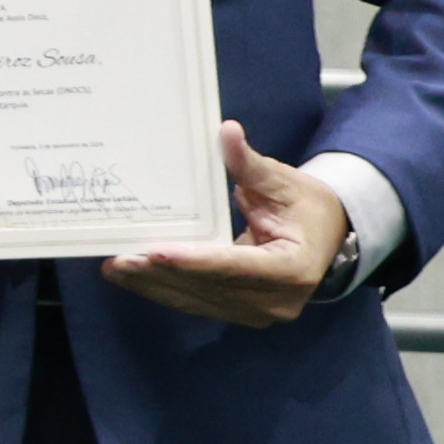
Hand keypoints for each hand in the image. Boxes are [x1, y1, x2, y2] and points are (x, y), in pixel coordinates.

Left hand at [105, 124, 357, 327]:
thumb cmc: (306, 205)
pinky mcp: (243, 311)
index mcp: (292, 268)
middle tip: (119, 259)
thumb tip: (227, 132)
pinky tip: (135, 279)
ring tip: (116, 269)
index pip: (235, 267)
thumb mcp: (283, 181)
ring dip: (155, 286)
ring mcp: (259, 312)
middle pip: (211, 288)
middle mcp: (276, 300)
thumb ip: (251, 164)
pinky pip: (200, 302)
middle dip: (163, 275)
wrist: (328, 234)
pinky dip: (166, 290)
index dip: (195, 261)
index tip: (156, 253)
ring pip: (199, 300)